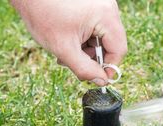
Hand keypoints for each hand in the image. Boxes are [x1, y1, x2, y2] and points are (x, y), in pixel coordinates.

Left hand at [11, 0, 126, 85]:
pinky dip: (83, 37)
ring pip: (101, 37)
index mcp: (106, 15)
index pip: (119, 49)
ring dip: (85, 49)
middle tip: (72, 63)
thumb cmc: (43, 15)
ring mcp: (100, 4)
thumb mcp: (63, 48)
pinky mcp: (92, 4)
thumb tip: (101, 81)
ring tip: (64, 50)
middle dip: (92, 57)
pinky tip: (67, 39)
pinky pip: (95, 27)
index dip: (109, 67)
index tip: (97, 78)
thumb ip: (84, 68)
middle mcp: (108, 7)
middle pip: (110, 43)